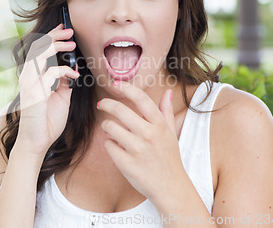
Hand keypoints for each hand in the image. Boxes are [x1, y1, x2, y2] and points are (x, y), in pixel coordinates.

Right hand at [16, 24, 79, 156]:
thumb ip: (64, 82)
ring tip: (71, 43)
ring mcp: (28, 84)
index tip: (64, 29)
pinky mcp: (33, 93)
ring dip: (56, 46)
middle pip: (37, 47)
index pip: (39, 50)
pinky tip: (75, 75)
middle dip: (54, 36)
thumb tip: (71, 70)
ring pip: (39, 55)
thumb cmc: (47, 121)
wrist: (37, 142)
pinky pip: (50, 74)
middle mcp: (28, 77)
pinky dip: (64, 71)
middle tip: (69, 31)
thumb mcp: (61, 98)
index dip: (51, 37)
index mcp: (33, 76)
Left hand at [97, 82, 186, 201]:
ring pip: (110, 127)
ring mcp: (136, 149)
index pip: (141, 99)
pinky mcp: (126, 163)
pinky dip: (109, 144)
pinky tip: (116, 147)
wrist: (170, 187)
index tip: (116, 84)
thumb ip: (166, 111)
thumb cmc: (169, 158)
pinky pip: (108, 145)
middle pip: (119, 110)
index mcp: (159, 125)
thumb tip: (167, 92)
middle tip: (101, 104)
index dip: (126, 88)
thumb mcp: (171, 133)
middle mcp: (148, 134)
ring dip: (106, 126)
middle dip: (106, 104)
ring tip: (110, 129)